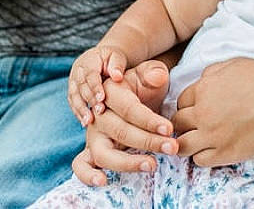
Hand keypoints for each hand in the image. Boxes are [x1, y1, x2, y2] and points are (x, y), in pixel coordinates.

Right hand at [68, 45, 128, 125]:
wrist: (102, 60)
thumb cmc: (112, 59)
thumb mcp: (117, 57)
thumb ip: (117, 65)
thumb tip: (117, 77)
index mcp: (88, 60)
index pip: (90, 74)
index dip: (95, 86)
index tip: (102, 98)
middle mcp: (77, 71)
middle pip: (81, 86)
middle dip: (90, 100)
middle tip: (100, 111)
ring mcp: (73, 81)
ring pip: (74, 96)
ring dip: (81, 109)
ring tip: (88, 121)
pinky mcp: (72, 91)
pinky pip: (72, 102)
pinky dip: (78, 112)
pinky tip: (84, 123)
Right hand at [75, 61, 176, 181]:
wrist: (135, 96)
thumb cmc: (144, 87)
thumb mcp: (150, 75)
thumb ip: (153, 72)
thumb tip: (157, 76)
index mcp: (111, 92)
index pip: (130, 109)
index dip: (150, 120)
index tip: (169, 129)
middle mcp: (98, 115)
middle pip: (121, 131)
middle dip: (149, 141)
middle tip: (172, 147)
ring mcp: (93, 135)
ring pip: (103, 152)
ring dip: (127, 162)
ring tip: (152, 165)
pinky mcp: (91, 151)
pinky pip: (81, 165)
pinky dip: (88, 175)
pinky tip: (103, 181)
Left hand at [172, 58, 253, 166]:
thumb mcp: (234, 64)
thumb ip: (211, 73)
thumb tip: (201, 82)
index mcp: (204, 89)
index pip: (181, 101)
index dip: (189, 105)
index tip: (197, 109)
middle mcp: (203, 113)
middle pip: (177, 123)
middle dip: (184, 123)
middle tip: (197, 125)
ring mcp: (213, 135)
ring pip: (182, 145)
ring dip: (188, 142)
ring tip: (201, 140)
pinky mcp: (225, 153)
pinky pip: (199, 160)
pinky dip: (202, 155)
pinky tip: (214, 148)